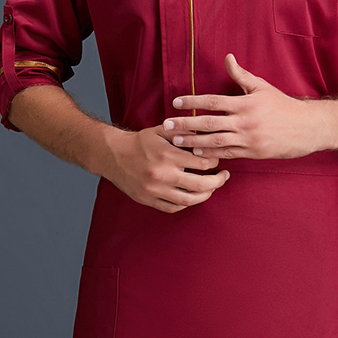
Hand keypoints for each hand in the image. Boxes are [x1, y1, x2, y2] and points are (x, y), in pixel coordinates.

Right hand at [104, 124, 229, 213]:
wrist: (113, 155)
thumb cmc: (139, 141)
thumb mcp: (161, 130)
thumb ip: (183, 132)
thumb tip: (205, 133)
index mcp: (167, 155)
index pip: (201, 162)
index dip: (214, 161)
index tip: (218, 160)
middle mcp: (162, 174)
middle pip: (200, 185)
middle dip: (217, 182)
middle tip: (223, 177)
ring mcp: (155, 190)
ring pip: (188, 200)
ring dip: (205, 195)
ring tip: (211, 188)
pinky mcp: (148, 200)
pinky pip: (173, 207)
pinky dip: (186, 204)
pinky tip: (192, 196)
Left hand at [161, 54, 337, 159]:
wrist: (307, 127)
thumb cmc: (283, 105)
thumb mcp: (262, 87)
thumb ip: (241, 75)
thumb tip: (227, 58)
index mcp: (245, 103)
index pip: (212, 102)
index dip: (192, 102)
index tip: (175, 102)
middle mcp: (244, 121)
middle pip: (208, 123)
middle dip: (185, 124)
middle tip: (166, 126)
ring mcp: (248, 138)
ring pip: (215, 141)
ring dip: (193, 142)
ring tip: (176, 142)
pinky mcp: (253, 152)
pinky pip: (228, 153)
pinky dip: (212, 153)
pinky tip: (198, 153)